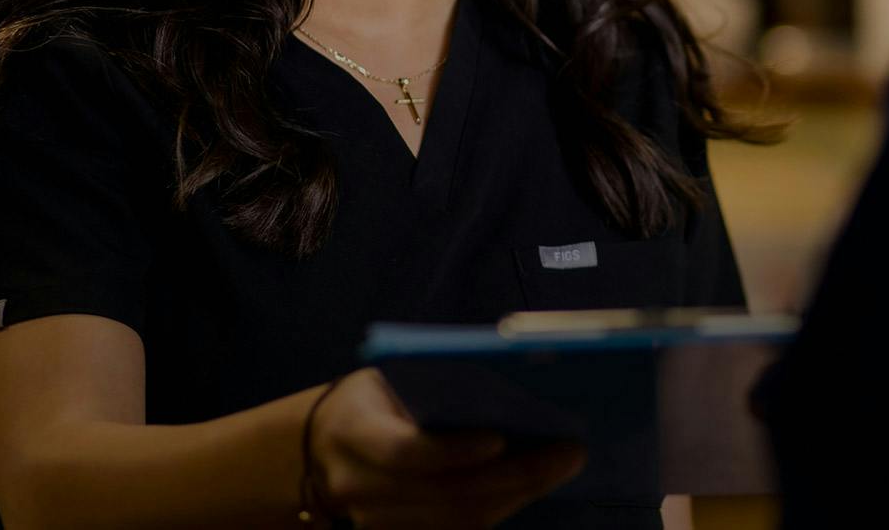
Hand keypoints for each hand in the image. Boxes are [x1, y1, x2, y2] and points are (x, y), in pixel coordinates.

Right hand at [306, 367, 584, 528]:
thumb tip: (514, 372)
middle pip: (444, 495)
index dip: (451, 452)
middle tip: (569, 452)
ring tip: (562, 465)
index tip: (499, 439)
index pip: (403, 453)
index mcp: (353, 433)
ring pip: (456, 521)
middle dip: (515, 476)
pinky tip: (534, 483)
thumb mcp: (390, 375)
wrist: (319, 446)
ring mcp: (375, 521)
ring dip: (517, 495)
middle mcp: (359, 486)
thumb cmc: (373, 397)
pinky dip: (500, 507)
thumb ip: (434, 379)